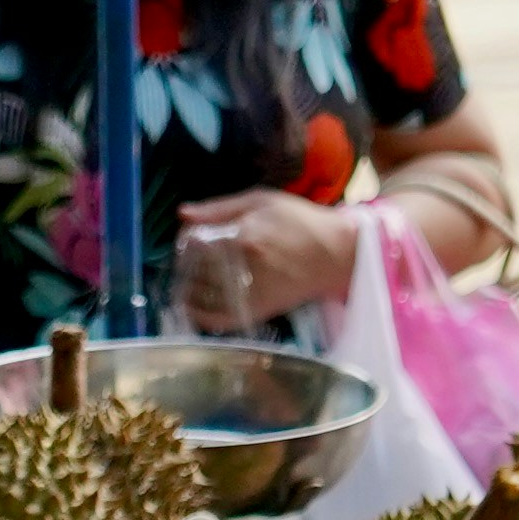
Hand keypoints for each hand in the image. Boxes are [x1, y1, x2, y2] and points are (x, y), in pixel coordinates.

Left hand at [171, 190, 358, 330]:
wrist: (336, 253)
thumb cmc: (300, 221)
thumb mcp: (261, 201)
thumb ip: (219, 207)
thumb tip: (182, 213)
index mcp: (244, 235)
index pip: (195, 243)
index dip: (185, 242)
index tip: (187, 240)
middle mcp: (245, 266)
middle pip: (196, 269)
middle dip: (185, 266)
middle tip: (186, 262)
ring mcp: (252, 291)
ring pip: (204, 296)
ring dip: (187, 290)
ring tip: (185, 283)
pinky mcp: (260, 310)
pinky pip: (221, 319)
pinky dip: (201, 317)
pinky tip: (191, 309)